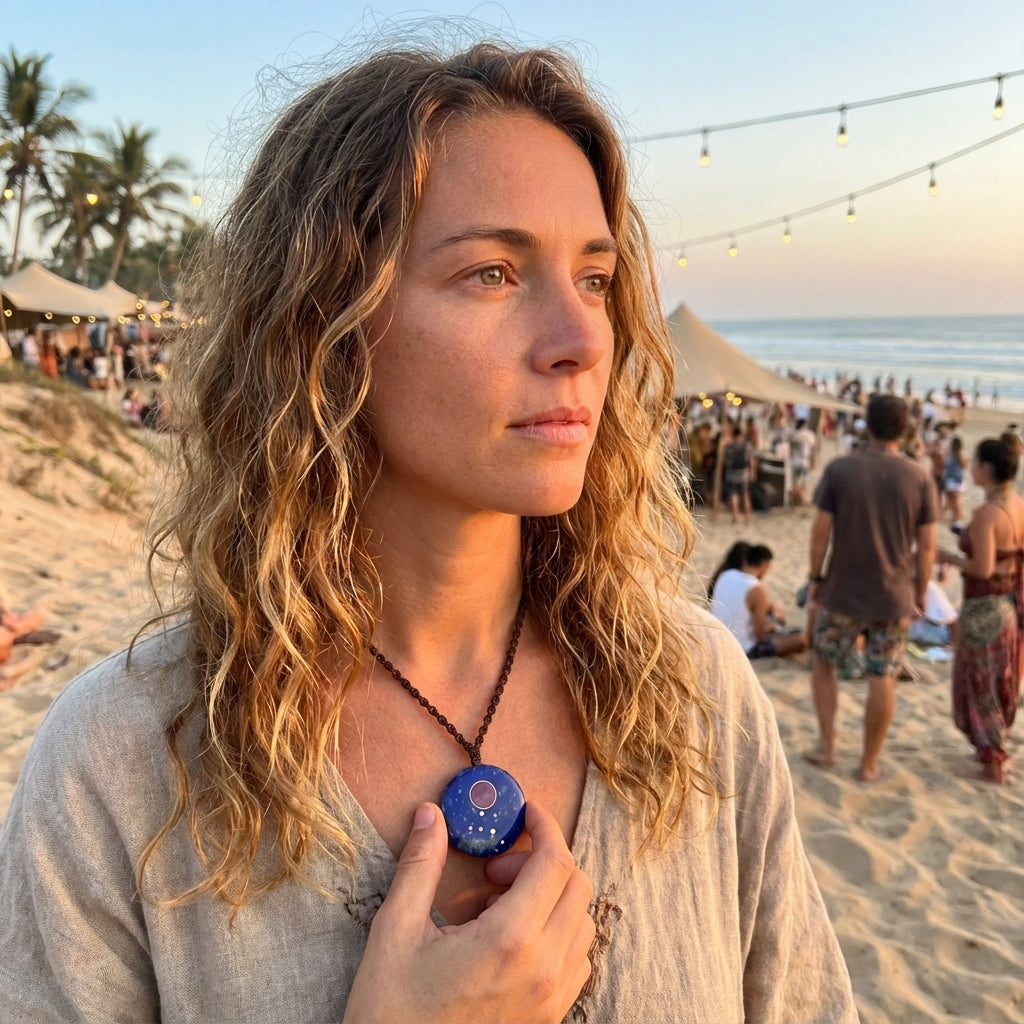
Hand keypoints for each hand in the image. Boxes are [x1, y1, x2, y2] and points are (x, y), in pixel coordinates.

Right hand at [343, 802, 594, 1023]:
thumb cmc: (393, 1011)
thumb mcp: (396, 931)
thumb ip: (419, 865)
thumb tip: (430, 814)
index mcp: (510, 940)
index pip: (555, 862)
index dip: (544, 826)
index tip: (525, 812)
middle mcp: (544, 968)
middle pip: (578, 885)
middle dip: (543, 860)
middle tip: (496, 870)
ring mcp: (552, 997)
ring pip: (583, 922)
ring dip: (552, 898)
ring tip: (499, 907)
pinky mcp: (550, 1018)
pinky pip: (577, 960)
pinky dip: (558, 933)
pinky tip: (514, 939)